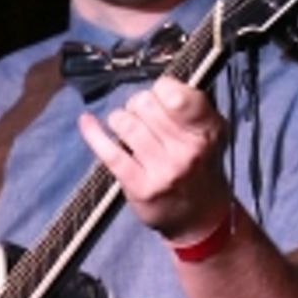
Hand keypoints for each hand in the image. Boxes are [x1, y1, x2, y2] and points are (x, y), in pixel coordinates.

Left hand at [78, 75, 232, 244]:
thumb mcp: (209, 131)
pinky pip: (108, 151)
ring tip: (129, 130)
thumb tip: (158, 82)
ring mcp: (163, 170)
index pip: (175, 94)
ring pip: (124, 123)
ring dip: (120, 120)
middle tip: (144, 118)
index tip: (161, 95)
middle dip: (138, 104)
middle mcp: (188, 150)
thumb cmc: (200, 164)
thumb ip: (190, 104)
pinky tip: (87, 122)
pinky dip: (93, 133)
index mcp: (207, 130)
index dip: (162, 88)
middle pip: (144, 104)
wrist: (200, 215)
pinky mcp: (140, 186)